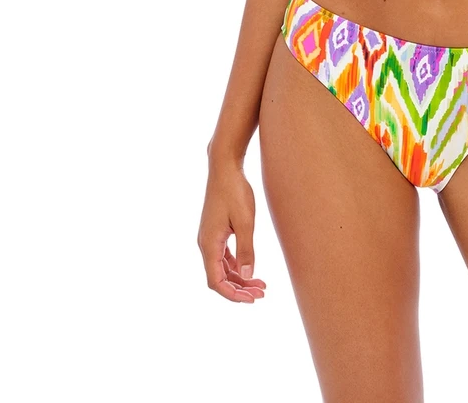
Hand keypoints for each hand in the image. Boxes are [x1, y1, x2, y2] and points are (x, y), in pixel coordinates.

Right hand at [198, 161, 266, 301]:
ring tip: (261, 285)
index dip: (232, 294)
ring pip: (222, 267)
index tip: (251, 299)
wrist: (225, 167)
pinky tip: (250, 268)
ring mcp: (210, 238)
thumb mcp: (245, 221)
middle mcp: (205, 244)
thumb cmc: (235, 191)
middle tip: (262, 293)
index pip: (216, 281)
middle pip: (219, 277)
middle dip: (239, 288)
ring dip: (240, 277)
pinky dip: (236, 265)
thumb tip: (248, 275)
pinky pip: (224, 256)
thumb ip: (246, 249)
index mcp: (209, 244)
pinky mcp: (215, 231)